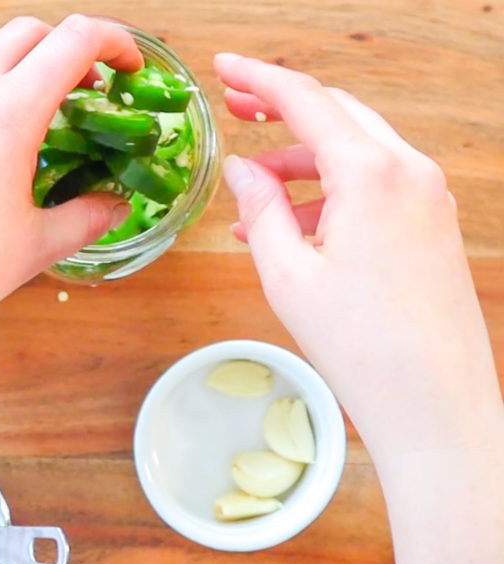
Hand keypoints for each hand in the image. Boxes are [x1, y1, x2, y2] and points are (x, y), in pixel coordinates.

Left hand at [0, 15, 138, 356]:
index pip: (73, 40)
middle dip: (67, 48)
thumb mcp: (36, 245)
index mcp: (5, 113)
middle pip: (26, 34)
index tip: (132, 67)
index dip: (114, 41)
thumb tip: (114, 206)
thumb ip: (86, 217)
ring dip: (23, 74)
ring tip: (45, 126)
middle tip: (91, 90)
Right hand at [215, 53, 503, 459]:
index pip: (306, 100)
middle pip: (337, 114)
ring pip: (356, 149)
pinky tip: (293, 227)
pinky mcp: (432, 223)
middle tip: (236, 109)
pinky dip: (331, 190)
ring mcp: (428, 197)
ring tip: (254, 194)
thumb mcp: (288, 275)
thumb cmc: (363, 346)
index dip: (258, 78)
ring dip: (302, 159)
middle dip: (282, 108)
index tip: (222, 67)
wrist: (435, 402)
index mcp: (372, 175)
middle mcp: (409, 172)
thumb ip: (260, 209)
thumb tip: (241, 170)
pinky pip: (375, 184)